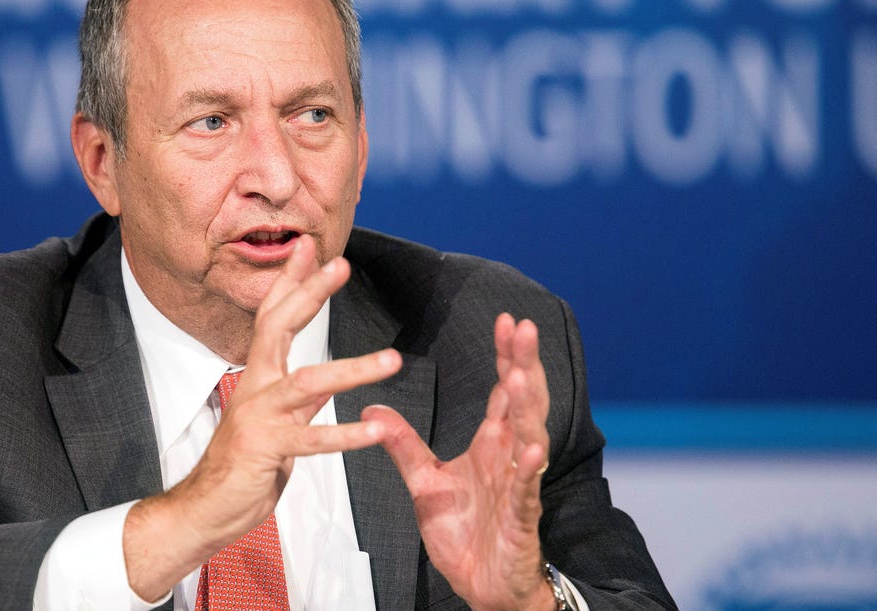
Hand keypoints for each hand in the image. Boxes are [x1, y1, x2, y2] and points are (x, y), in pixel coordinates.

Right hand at [123, 235, 402, 600]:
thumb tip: (325, 385)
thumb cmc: (241, 465)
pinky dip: (346, 434)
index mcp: (258, 376)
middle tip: (340, 265)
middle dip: (310, 293)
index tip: (310, 248)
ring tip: (393, 360)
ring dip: (353, 369)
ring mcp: (259, 416)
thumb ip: (298, 401)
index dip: (292, 281)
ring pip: (308, 382)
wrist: (206, 509)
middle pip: (279, 327)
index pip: (273, 317)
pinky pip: (312, 439)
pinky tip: (377, 430)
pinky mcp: (266, 448)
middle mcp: (256, 387)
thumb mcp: (275, 423)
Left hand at [362, 313, 555, 609]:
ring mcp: (519, 485)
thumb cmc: (464, 534)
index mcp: (493, 444)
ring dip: (527, 407)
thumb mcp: (424, 481)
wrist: (480, 585)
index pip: (503, 391)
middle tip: (525, 327)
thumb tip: (374, 408)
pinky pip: (526, 490)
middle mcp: (510, 457)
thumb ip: (403, 444)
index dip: (508, 356)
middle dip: (525, 364)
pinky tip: (531, 450)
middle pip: (523, 402)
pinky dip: (529, 469)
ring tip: (522, 374)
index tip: (507, 321)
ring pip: (529, 438)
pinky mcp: (521, 518)